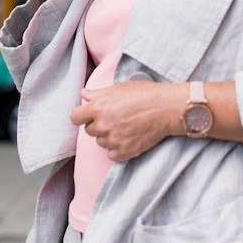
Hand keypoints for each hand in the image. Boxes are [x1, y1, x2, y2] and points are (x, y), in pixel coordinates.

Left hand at [70, 81, 186, 161]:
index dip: (82, 115)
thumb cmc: (145, 93)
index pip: (75, 117)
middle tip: (116, 117)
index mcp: (98, 107)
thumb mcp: (120, 88)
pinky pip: (112, 154)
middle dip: (99, 124)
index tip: (90, 114)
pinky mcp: (124, 152)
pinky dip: (118, 148)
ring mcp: (113, 140)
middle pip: (89, 130)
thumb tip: (84, 94)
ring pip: (101, 142)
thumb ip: (98, 93)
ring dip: (109, 136)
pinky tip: (129, 137)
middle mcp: (102, 125)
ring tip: (125, 126)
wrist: (166, 108)